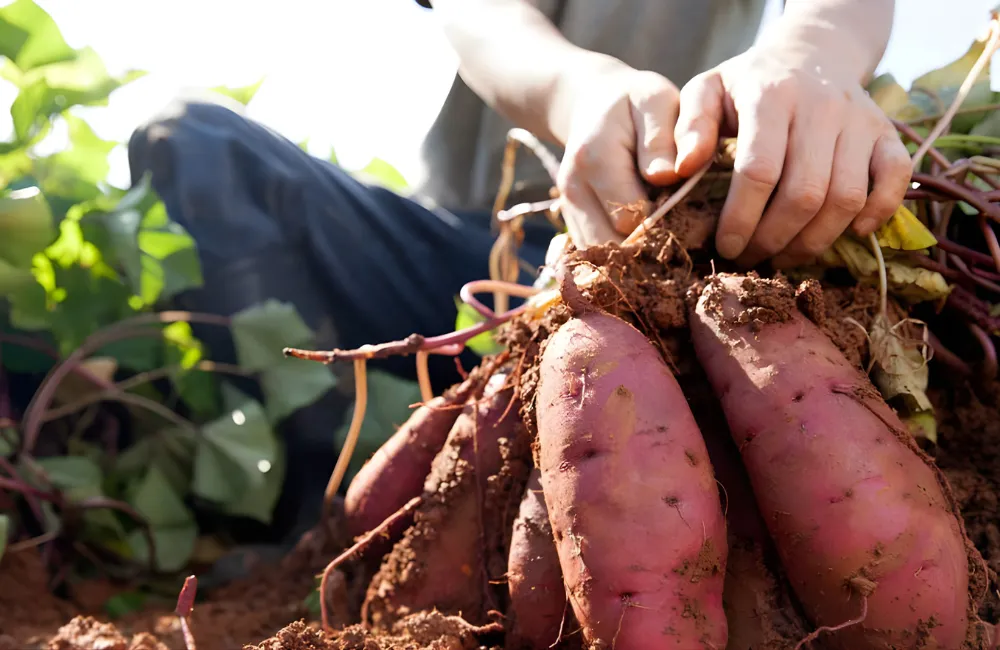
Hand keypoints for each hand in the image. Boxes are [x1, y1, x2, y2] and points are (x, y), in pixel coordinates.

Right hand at [556, 64, 681, 246]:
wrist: (593, 105)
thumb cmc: (635, 102)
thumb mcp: (655, 101)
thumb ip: (661, 137)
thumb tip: (666, 176)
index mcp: (594, 159)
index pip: (632, 216)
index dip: (667, 224)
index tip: (695, 218)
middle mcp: (573, 189)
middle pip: (613, 246)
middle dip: (651, 250)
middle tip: (686, 240)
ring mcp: (568, 209)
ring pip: (601, 259)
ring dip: (635, 260)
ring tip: (667, 246)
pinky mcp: (571, 222)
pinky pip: (595, 256)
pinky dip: (622, 259)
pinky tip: (648, 245)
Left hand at [672, 41, 911, 267]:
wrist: (811, 53)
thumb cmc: (749, 84)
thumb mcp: (707, 91)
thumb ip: (689, 127)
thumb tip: (679, 169)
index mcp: (771, 96)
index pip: (759, 170)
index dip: (741, 218)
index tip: (725, 247)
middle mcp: (822, 107)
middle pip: (804, 193)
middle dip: (773, 239)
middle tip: (751, 259)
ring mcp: (861, 120)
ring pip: (846, 197)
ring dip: (814, 240)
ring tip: (784, 256)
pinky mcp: (887, 133)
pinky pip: (897, 179)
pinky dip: (879, 212)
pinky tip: (852, 233)